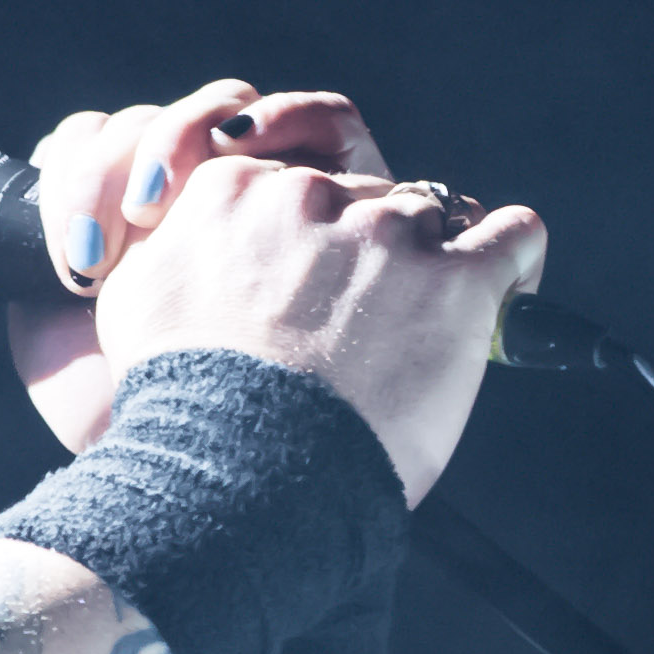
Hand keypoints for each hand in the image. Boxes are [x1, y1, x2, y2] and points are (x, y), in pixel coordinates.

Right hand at [3, 83, 545, 499]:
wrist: (235, 479)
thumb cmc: (180, 411)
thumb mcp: (137, 307)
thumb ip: (171, 250)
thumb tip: (176, 230)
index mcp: (229, 193)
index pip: (290, 174)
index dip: (303, 224)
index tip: (309, 273)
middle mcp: (307, 197)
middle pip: (361, 194)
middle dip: (367, 246)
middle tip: (363, 320)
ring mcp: (384, 235)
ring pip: (432, 211)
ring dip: (432, 257)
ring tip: (426, 317)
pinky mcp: (454, 282)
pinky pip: (513, 235)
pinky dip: (517, 256)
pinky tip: (510, 287)